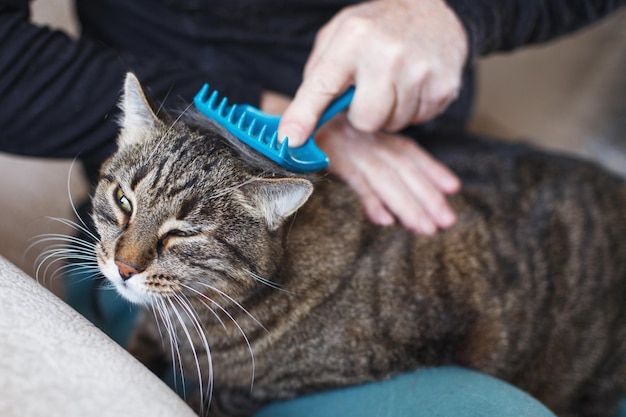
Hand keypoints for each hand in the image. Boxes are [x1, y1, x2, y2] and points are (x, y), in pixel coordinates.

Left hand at [278, 0, 467, 146]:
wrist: (431, 9)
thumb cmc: (377, 27)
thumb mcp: (339, 36)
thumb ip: (318, 76)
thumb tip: (297, 124)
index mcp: (353, 38)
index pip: (322, 86)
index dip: (303, 116)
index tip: (292, 138)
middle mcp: (387, 54)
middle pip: (366, 121)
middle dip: (364, 114)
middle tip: (369, 91)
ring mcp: (420, 71)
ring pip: (392, 124)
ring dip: (389, 112)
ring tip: (394, 82)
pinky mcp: (444, 87)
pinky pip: (418, 120)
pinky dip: (412, 109)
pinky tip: (413, 84)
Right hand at [316, 114, 459, 233]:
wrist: (284, 122)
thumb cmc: (317, 132)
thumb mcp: (349, 140)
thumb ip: (370, 159)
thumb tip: (391, 195)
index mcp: (372, 134)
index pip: (408, 152)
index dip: (431, 169)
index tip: (452, 187)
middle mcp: (366, 139)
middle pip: (403, 169)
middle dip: (427, 196)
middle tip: (447, 221)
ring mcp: (350, 149)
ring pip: (385, 178)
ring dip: (407, 204)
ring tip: (425, 228)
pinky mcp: (331, 157)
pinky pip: (355, 180)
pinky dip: (370, 200)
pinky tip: (384, 220)